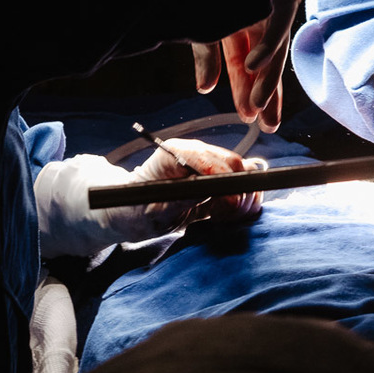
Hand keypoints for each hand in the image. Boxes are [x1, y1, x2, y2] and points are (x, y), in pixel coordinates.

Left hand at [128, 138, 265, 226]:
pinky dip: (242, 203)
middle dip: (240, 192)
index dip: (228, 181)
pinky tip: (225, 217)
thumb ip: (183, 198)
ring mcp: (207, 165)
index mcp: (175, 153)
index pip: (213, 160)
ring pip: (244, 174)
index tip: (232, 205)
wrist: (129, 214)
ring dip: (244, 199)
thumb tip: (212, 192)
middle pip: (235, 164)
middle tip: (227, 217)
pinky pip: (242, 186)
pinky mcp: (215, 179)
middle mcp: (195, 153)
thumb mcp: (155, 210)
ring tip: (223, 218)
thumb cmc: (134, 210)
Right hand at [193, 0, 303, 131]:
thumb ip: (206, 52)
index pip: (247, 59)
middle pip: (266, 58)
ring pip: (275, 44)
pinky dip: (266, 43)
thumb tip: (205, 89)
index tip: (250, 117)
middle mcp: (261, 7)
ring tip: (255, 106)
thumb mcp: (201, 19)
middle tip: (265, 124)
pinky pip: (279, 18)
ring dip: (264, 77)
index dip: (248, 89)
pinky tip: (254, 66)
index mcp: (240, 15)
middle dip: (264, 92)